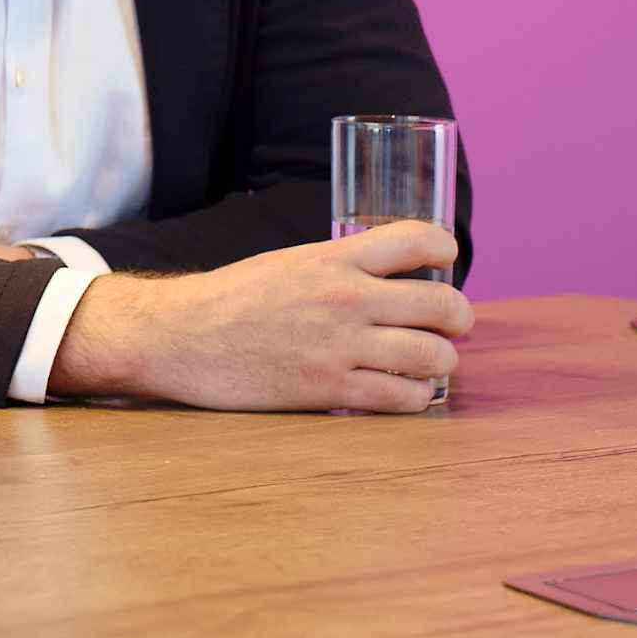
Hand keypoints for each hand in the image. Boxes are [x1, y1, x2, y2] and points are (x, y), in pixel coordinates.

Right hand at [54, 222, 469, 411]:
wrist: (178, 336)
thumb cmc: (230, 300)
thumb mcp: (287, 264)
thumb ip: (339, 270)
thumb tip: (391, 284)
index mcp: (332, 258)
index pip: (418, 240)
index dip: (445, 250)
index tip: (444, 263)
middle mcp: (344, 298)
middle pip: (443, 305)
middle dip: (459, 318)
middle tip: (454, 325)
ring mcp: (338, 346)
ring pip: (433, 356)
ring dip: (441, 360)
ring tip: (428, 361)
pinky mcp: (328, 390)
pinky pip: (401, 397)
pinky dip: (412, 395)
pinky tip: (399, 389)